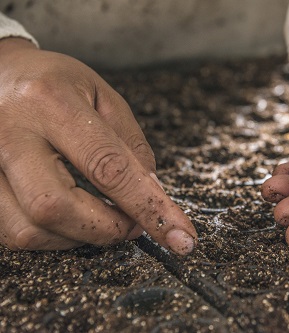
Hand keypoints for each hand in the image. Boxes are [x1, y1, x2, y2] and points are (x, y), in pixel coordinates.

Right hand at [0, 38, 196, 253]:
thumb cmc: (55, 83)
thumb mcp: (103, 96)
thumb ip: (131, 145)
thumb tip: (153, 194)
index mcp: (50, 102)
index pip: (107, 166)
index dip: (149, 207)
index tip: (180, 236)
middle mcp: (9, 133)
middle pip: (56, 206)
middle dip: (107, 228)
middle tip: (134, 224)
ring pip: (29, 229)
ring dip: (80, 237)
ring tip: (103, 216)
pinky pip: (12, 233)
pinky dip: (53, 236)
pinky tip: (73, 217)